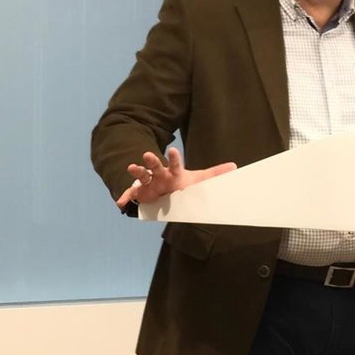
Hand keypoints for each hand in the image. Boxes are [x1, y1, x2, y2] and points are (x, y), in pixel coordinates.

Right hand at [115, 146, 236, 208]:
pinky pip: (131, 195)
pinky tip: (120, 203)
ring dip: (137, 172)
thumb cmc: (181, 184)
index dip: (173, 157)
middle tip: (148, 154)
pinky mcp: (140, 193)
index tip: (173, 150)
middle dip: (152, 160)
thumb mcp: (199, 180)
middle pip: (155, 165)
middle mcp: (160, 175)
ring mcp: (149, 183)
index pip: (174, 163)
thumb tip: (234, 166)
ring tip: (131, 167)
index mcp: (173, 172)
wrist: (165, 192)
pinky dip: (125, 198)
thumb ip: (215, 174)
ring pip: (142, 175)